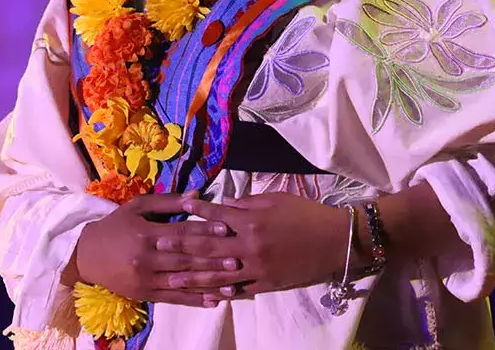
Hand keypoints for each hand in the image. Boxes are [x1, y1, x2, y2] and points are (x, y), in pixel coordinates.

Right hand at [72, 192, 241, 305]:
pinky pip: (173, 299)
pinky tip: (212, 301)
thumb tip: (198, 195)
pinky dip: (194, 300)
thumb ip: (168, 201)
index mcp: (146, 233)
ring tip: (232, 283)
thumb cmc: (114, 226)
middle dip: (212, 260)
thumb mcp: (137, 207)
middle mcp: (147, 258)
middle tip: (237, 260)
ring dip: (208, 283)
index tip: (227, 229)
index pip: (181, 233)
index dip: (205, 230)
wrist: (85, 256)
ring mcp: (146, 279)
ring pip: (182, 281)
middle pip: (185, 258)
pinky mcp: (145, 294)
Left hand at [176, 192, 350, 296]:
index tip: (177, 210)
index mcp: (251, 221)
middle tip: (158, 247)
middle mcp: (249, 245)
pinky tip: (204, 295)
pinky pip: (239, 290)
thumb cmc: (306, 214)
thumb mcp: (276, 199)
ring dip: (193, 276)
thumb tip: (223, 204)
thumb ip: (246, 203)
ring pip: (218, 274)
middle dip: (181, 247)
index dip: (195, 212)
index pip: (215, 215)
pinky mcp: (266, 284)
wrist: (336, 241)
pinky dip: (220, 292)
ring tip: (172, 278)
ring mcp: (256, 268)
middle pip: (208, 247)